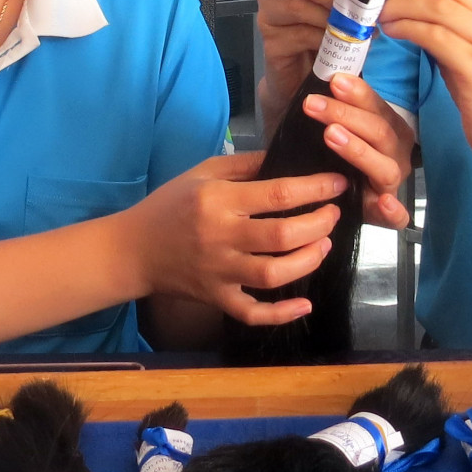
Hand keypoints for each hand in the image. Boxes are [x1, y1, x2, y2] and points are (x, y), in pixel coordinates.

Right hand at [126, 153, 346, 323]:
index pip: (277, 194)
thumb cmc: (169, 205)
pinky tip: (305, 305)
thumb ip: (245, 165)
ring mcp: (219, 272)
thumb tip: (288, 158)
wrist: (132, 250)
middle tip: (333, 216)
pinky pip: (253, 313)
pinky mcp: (216, 298)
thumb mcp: (202, 173)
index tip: (338, 184)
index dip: (315, 189)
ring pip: (274, 275)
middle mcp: (221, 237)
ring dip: (308, 261)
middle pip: (282, 236)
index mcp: (218, 201)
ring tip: (322, 246)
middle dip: (318, 225)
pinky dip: (281, 314)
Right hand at [257, 0, 345, 132]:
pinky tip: (340, 48)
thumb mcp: (341, 13)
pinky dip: (324, 41)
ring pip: (297, 6)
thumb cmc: (325, 39)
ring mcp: (267, 15)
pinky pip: (299, 35)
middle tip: (356, 9)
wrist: (303, 79)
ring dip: (330, 19)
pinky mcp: (269, 42)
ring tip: (356, 32)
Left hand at [298, 72, 416, 228]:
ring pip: (384, 167)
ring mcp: (392, 182)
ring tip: (331, 135)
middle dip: (346, 115)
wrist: (337, 194)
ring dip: (358, 150)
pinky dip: (393, 211)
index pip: (377, 107)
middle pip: (379, 132)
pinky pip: (397, 217)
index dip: (358, 93)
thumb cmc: (335, 154)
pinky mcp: (387, 213)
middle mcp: (395, 153)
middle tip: (313, 104)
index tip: (334, 80)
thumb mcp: (335, 124)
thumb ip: (334, 104)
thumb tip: (324, 77)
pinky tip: (384, 202)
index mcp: (388, 127)